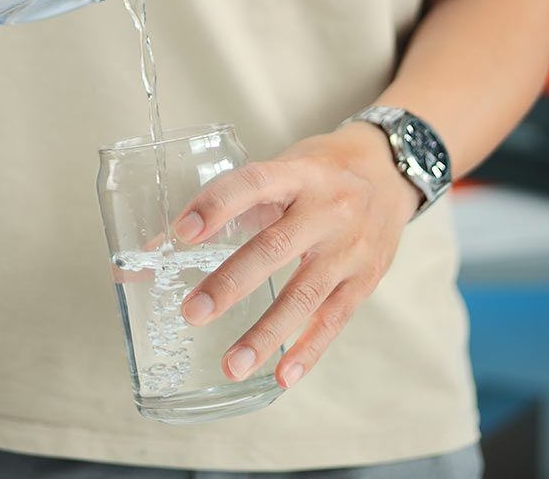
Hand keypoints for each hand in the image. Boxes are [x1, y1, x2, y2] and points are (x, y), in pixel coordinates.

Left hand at [173, 121, 420, 389]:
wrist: (392, 172)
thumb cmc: (320, 172)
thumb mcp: (280, 172)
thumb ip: (227, 208)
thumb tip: (156, 249)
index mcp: (298, 174)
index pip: (254, 184)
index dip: (217, 206)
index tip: (181, 233)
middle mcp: (328, 209)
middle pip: (276, 247)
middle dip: (232, 283)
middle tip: (192, 312)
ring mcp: (350, 247)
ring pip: (306, 294)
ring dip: (266, 333)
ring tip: (231, 364)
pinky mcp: (366, 279)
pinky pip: (335, 320)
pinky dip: (308, 350)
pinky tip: (280, 376)